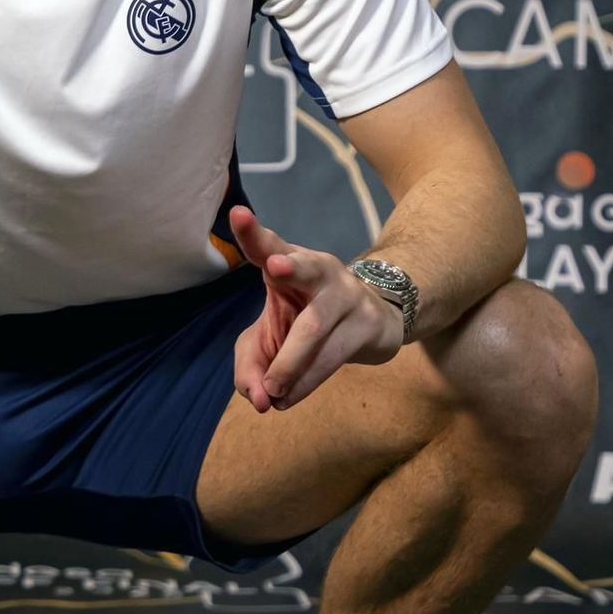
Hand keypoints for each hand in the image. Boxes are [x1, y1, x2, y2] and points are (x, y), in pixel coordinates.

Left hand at [228, 206, 402, 414]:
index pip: (269, 245)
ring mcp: (348, 296)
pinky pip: (333, 355)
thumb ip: (251, 364)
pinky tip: (288, 397)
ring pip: (314, 328)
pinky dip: (306, 381)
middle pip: (306, 267)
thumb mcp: (271, 339)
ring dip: (289, 363)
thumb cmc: (308, 323)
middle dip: (290, 266)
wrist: (375, 323)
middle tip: (273, 267)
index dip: (252, 233)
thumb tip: (258, 398)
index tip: (237, 215)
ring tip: (270, 391)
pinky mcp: (367, 326)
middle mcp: (321, 271)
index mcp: (291, 262)